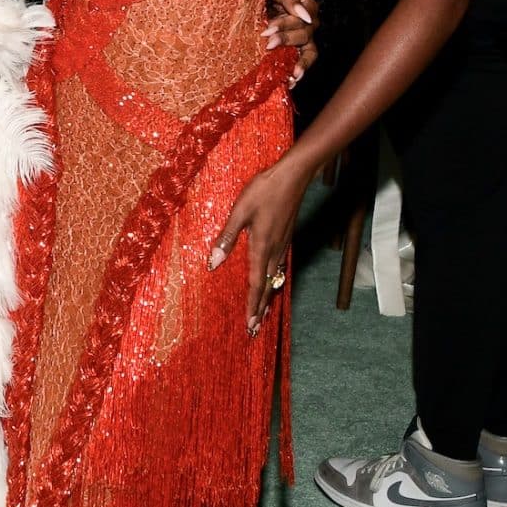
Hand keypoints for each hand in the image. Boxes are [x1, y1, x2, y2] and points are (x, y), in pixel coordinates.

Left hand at [208, 154, 309, 335]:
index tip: (249, 325)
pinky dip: (273, 282)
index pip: (255, 284)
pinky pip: (278, 268)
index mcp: (261, 247)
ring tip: (261, 314)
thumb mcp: (239, 212)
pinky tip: (271, 284)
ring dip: (267, 298)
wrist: (294, 176)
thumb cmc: (264, 190)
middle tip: (255, 330)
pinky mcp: (285, 238)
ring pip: (274, 278)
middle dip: (260, 309)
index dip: (251, 305)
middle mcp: (274, 251)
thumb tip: (213, 264)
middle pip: (267, 287)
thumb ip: (226, 238)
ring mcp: (282, 245)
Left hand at [265, 0, 318, 87]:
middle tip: (268, 45)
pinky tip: (290, 82)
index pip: (302, 17)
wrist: (251, 4)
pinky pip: (303, 63)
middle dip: (286, 39)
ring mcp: (304, 39)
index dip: (286, 24)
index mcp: (305, 4)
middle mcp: (308, 22)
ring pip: (310, 52)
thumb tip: (303, 15)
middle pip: (304, 34)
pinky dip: (298, 73)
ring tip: (293, 76)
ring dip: (301, 63)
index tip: (268, 30)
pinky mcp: (297, 51)